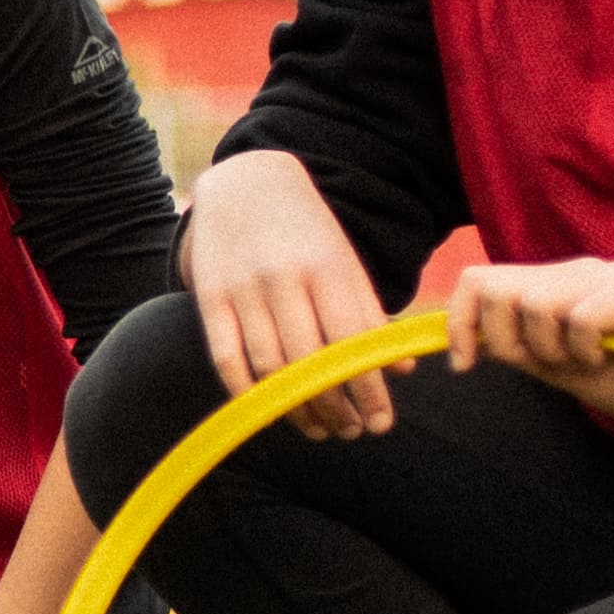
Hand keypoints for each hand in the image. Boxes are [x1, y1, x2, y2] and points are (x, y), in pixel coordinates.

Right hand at [183, 149, 395, 439]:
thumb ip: (370, 313)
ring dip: (295, 409)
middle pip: (311, 363)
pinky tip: (267, 411)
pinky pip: (226, 357)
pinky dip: (247, 393)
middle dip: (334, 407)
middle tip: (349, 431)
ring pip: (271, 367)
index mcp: (327, 267)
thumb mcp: (344, 261)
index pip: (354, 343)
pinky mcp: (209, 296)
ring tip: (317, 428)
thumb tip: (403, 369)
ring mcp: (243, 288)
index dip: (369, 389)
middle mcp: (285, 278)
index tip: (380, 423)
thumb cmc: (306, 231)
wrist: (246, 182)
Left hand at [446, 259, 613, 431]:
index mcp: (557, 284)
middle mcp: (583, 270)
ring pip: (537, 303)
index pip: (479, 279)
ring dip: (551, 350)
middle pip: (499, 289)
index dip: (459, 321)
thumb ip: (518, 348)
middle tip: (545, 366)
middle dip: (505, 341)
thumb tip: (469, 337)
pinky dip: (585, 350)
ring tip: (585, 362)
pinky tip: (610, 358)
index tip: (464, 365)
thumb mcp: (559, 368)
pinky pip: (583, 318)